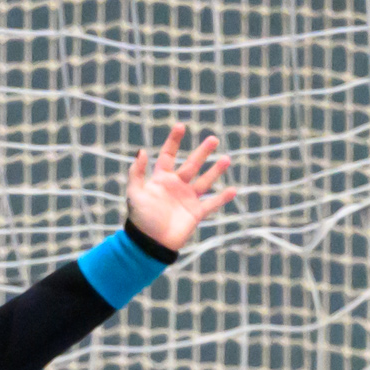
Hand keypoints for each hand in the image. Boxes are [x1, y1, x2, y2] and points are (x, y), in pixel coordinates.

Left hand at [122, 124, 236, 253]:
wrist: (150, 243)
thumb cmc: (140, 219)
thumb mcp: (135, 194)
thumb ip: (136, 173)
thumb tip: (142, 151)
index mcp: (161, 179)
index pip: (168, 155)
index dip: (174, 141)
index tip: (181, 126)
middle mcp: (177, 186)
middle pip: (192, 164)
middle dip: (202, 152)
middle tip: (213, 139)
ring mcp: (188, 198)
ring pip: (205, 181)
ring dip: (216, 170)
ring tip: (226, 159)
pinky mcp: (196, 213)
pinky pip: (211, 203)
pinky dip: (222, 198)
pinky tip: (233, 190)